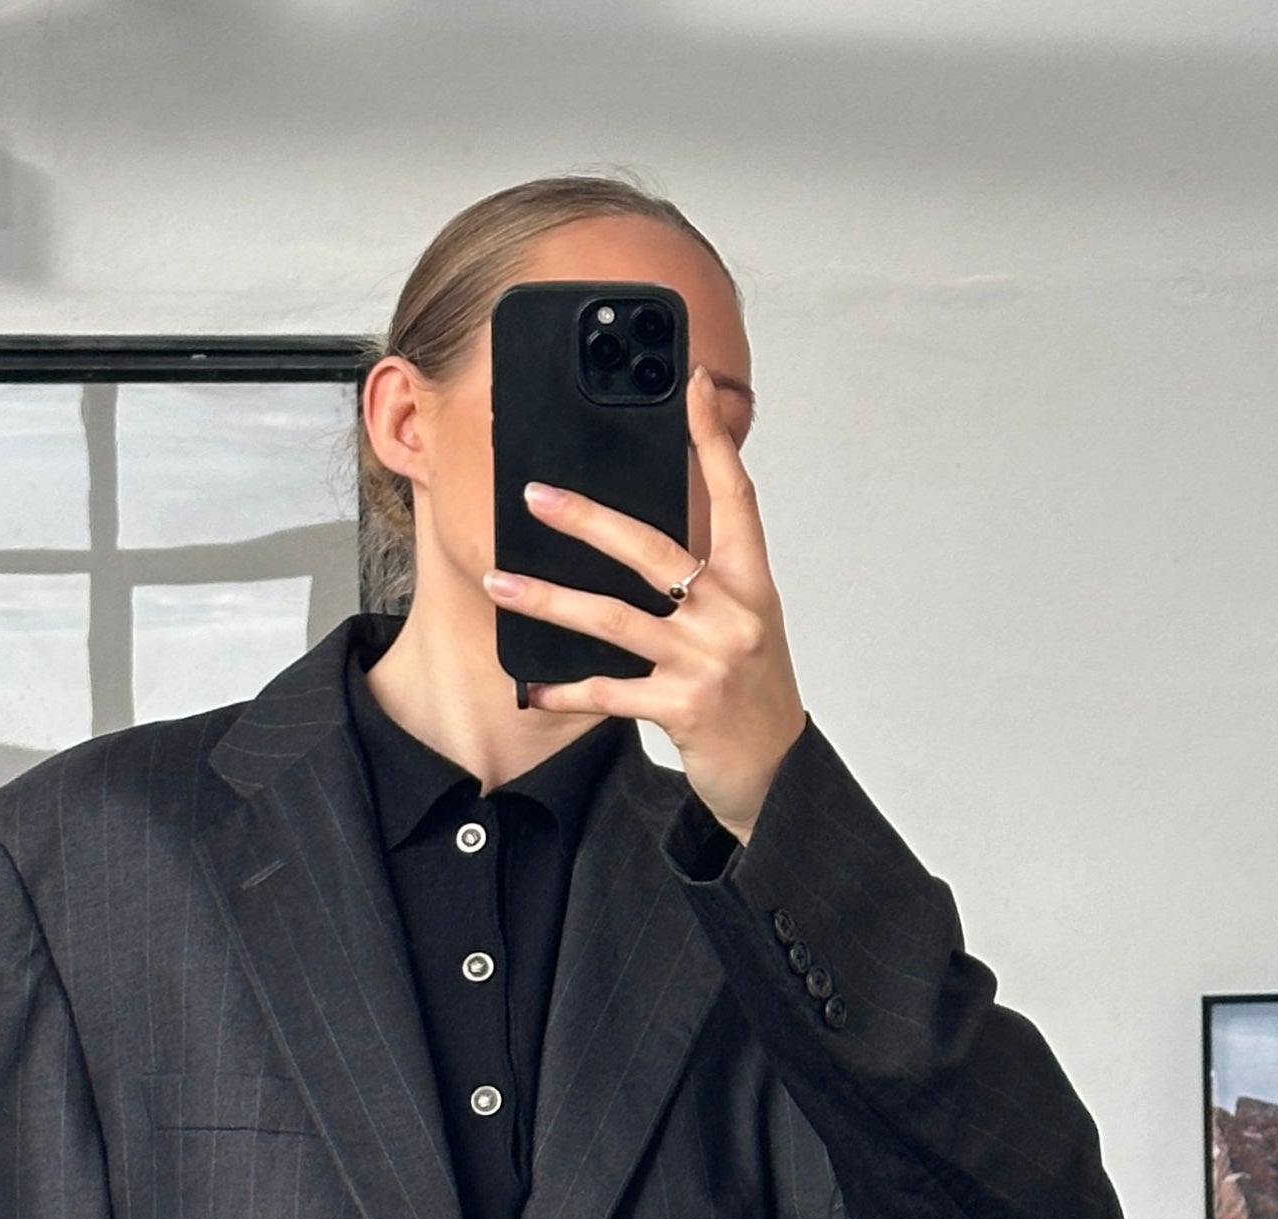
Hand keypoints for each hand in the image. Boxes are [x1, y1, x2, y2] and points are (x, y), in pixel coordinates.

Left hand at [483, 367, 805, 842]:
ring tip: (501, 583)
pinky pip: (608, 692)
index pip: (736, 497)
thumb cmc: (753, 692)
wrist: (776, 772)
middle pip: (652, 550)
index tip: (691, 387)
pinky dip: (564, 690)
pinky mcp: (682, 708)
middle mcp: (732, 615)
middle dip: (588, 519)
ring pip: (613, 619)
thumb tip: (637, 539)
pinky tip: (530, 686)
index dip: (713, 440)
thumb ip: (706, 579)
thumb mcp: (746, 623)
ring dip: (550, 600)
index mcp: (751, 584)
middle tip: (537, 495)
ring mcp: (706, 661)